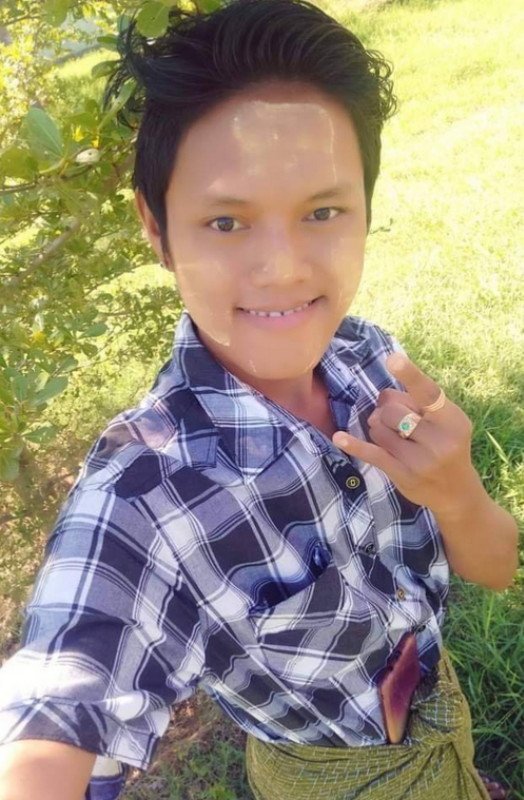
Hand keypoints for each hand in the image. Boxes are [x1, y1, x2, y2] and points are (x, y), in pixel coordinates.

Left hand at [332, 352, 481, 515]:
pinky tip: (339, 438)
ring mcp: (420, 460)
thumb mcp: (445, 422)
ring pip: (379, 429)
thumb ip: (418, 403)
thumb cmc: (445, 444)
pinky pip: (373, 453)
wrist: (455, 491)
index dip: (410, 375)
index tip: (393, 359)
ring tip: (392, 436)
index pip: (428, 393)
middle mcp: (439, 440)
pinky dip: (354, 444)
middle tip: (395, 420)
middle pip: (393, 410)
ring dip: (377, 428)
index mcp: (452, 420)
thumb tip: (382, 395)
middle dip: (386, 410)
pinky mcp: (403, 475)